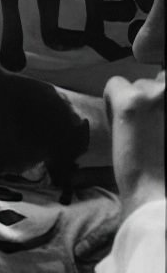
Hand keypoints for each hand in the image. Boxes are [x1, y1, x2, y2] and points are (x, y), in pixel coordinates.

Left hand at [105, 70, 164, 219]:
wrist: (160, 191)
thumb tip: (160, 95)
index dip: (163, 99)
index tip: (159, 119)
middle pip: (160, 80)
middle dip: (153, 98)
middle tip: (150, 125)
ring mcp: (159, 92)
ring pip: (139, 84)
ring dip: (134, 100)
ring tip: (138, 129)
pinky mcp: (134, 100)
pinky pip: (114, 84)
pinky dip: (111, 100)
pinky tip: (121, 122)